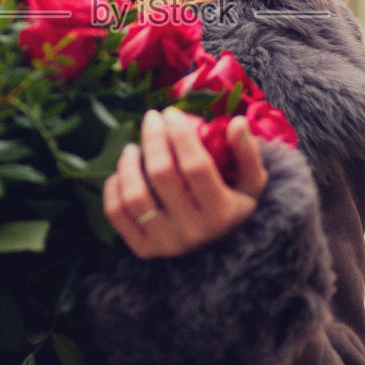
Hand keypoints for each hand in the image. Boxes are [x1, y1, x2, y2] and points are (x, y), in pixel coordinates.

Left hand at [102, 107, 269, 258]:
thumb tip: (237, 122)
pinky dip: (113, 188)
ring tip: (132, 147)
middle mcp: (192, 231)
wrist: (220, 251)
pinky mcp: (143, 249)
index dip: (181, 135)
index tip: (171, 113)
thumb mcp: (251, 183)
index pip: (196, 166)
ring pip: (134, 196)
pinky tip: (122, 173)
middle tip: (151, 119)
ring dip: (128, 164)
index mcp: (221, 214)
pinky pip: (117, 214)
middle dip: (153, 139)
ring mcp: (165, 243)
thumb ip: (248, 153)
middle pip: (162, 175)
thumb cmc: (235, 206)